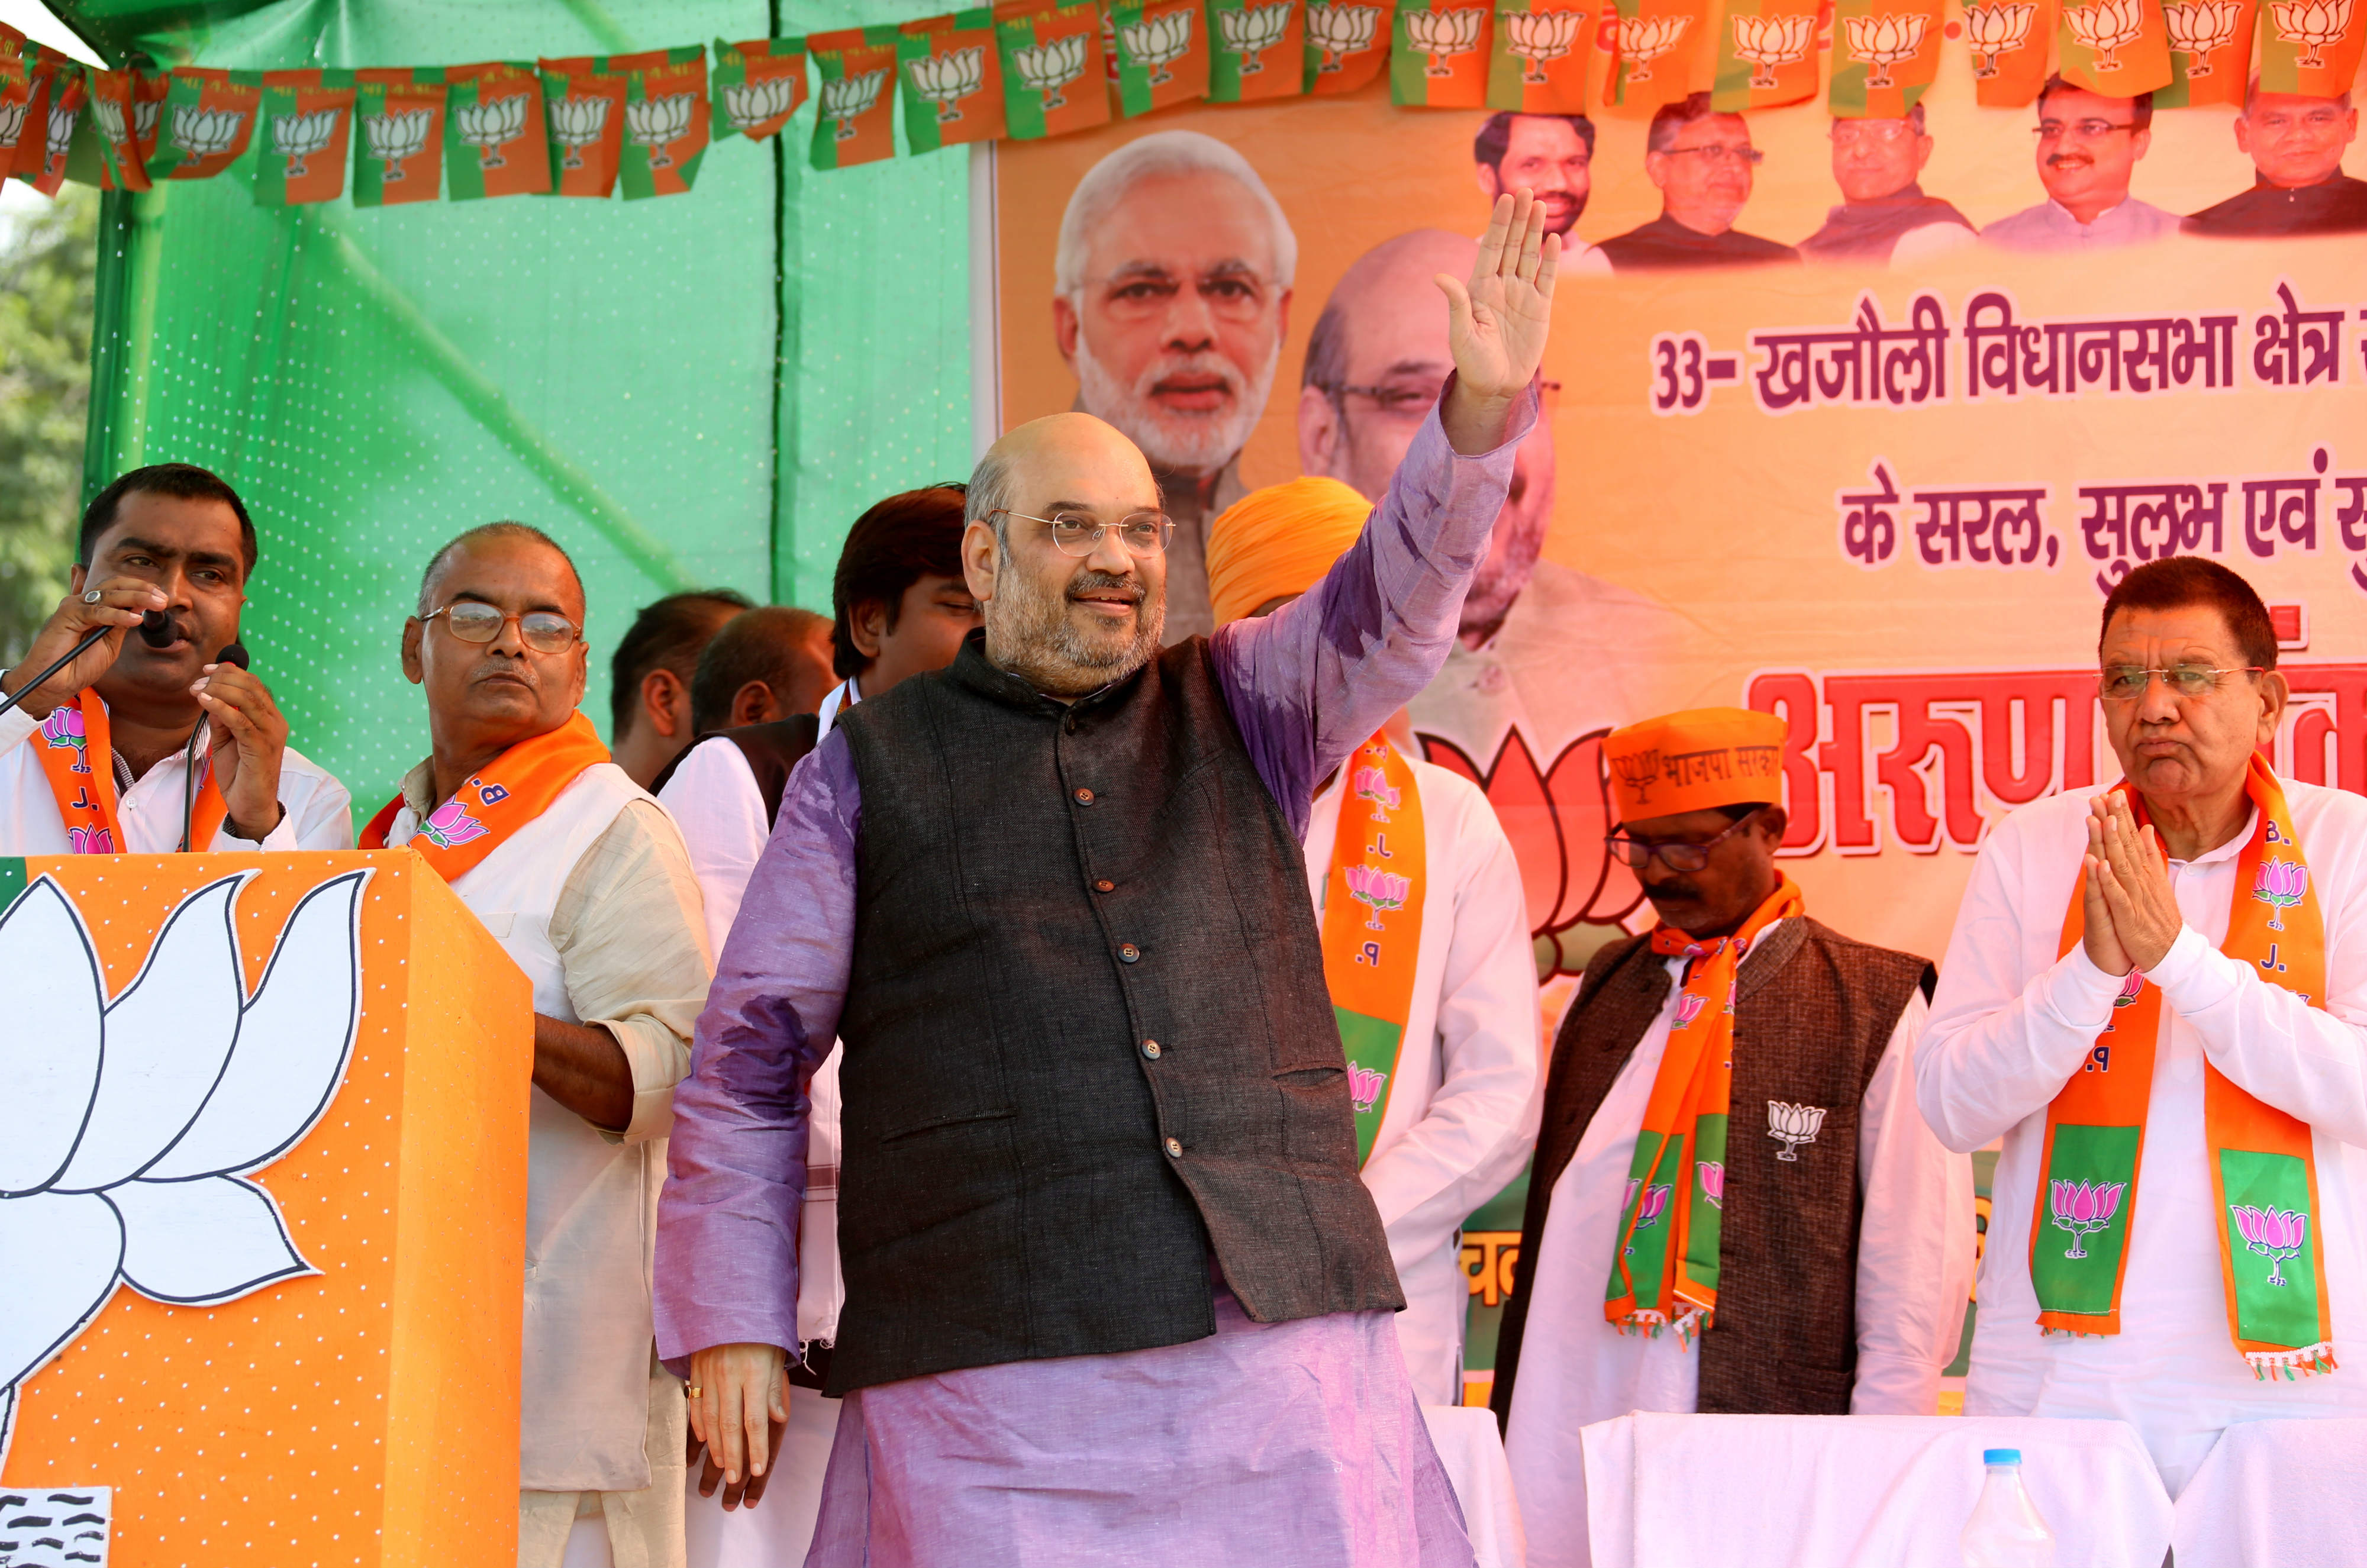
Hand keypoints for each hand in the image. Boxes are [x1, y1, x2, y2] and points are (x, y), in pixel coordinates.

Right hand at [0, 579, 166, 718]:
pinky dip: (118, 615)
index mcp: (93, 607)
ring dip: (136, 597)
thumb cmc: (79, 665)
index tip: (163, 597)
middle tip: (164, 598)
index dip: (142, 589)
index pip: (119, 588)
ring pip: (109, 595)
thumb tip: (143, 605)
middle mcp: (83, 602)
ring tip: (158, 603)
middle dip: (142, 589)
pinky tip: (135, 619)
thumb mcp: (110, 643)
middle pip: (115, 585)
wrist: (55, 682)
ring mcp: (74, 606)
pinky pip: (97, 612)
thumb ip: (122, 623)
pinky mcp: (66, 616)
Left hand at [194, 662, 287, 841]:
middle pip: (252, 687)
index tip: (206, 670)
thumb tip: (209, 697)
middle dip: (222, 679)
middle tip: (197, 684)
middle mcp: (275, 723)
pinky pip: (240, 721)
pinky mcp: (261, 748)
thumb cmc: (240, 774)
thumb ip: (221, 719)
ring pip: (247, 700)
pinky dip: (221, 708)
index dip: (231, 672)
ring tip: (197, 691)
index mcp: (270, 718)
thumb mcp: (226, 740)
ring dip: (218, 691)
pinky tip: (204, 702)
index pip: (255, 685)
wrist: (251, 806)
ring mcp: (271, 735)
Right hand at [688, 1343, 788, 1489]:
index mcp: (754, 1371)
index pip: (755, 1419)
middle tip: (735, 1479)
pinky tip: (705, 1441)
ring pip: (711, 1419)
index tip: (758, 1470)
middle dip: (733, 1456)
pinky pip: (696, 1405)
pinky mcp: (696, 1371)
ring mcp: (709, 1374)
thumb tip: (777, 1419)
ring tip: (721, 1466)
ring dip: (715, 1446)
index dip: (757, 1447)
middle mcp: (729, 1375)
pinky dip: (699, 1426)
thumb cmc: (760, 1331)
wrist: (728, 1300)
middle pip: (730, 1425)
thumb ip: (775, 1388)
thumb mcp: (776, 1355)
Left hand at [1437, 188, 1560, 454]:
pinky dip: (1549, 260)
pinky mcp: (1540, 309)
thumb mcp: (1461, 335)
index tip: (1505, 199)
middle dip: (1518, 219)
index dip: (1498, 224)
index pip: (1491, 248)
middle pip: (1511, 245)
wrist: (1495, 386)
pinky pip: (1546, 279)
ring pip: (1529, 256)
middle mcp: (1501, 286)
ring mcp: (1522, 295)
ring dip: (1534, 231)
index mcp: (1480, 288)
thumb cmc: (1473, 363)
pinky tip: (1552, 239)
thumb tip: (1439, 277)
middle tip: (1525, 190)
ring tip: (1540, 205)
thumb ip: (1456, 304)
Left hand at [2087, 793, 2182, 972]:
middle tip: (2106, 795)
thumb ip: (2149, 855)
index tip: (2114, 793)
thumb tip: (2145, 828)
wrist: (2172, 953)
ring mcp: (2137, 897)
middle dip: (2116, 820)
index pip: (2134, 839)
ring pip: (2122, 865)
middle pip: (2127, 846)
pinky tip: (2100, 863)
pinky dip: (2109, 880)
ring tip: (2103, 819)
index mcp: (2147, 872)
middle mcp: (2143, 880)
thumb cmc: (2161, 918)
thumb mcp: (2157, 882)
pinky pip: (2117, 895)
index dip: (2123, 817)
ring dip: (2112, 842)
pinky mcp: (2129, 915)